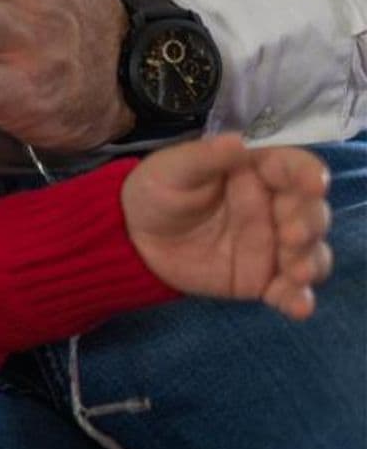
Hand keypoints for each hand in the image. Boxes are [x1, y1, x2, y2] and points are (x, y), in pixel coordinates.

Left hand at [124, 133, 332, 319]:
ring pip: (310, 252)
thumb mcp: (172, 168)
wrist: (134, 238)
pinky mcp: (264, 278)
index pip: (295, 167)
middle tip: (292, 235)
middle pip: (310, 212)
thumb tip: (238, 141)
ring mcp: (274, 244)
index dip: (309, 174)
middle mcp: (276, 206)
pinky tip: (298, 308)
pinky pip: (288, 290)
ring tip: (297, 274)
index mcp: (259, 170)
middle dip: (309, 223)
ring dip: (310, 262)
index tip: (314, 183)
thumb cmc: (158, 190)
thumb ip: (206, 157)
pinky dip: (298, 299)